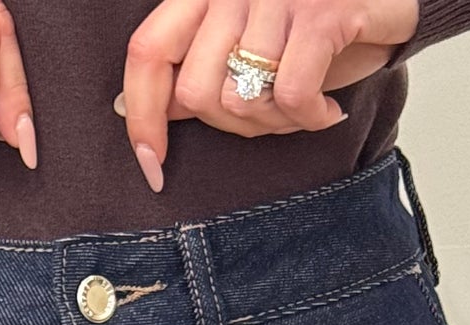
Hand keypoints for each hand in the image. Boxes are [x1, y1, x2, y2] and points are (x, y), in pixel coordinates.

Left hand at [120, 0, 418, 192]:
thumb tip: (144, 114)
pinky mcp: (319, 14)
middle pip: (197, 92)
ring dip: (278, 124)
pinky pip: (291, 95)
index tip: (153, 166)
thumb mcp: (251, 44)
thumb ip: (201, 70)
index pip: (148, 53)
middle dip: (233, 127)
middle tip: (271, 118)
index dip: (143, 115)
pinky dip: (309, 118)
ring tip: (304, 108)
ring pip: (243, 100)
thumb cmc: (319, 23)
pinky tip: (326, 112)